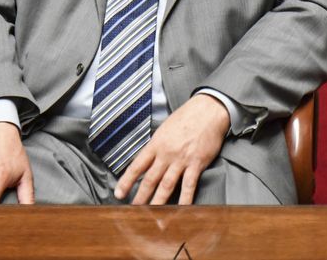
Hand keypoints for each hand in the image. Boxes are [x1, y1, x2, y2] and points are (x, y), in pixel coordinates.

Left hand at [115, 94, 229, 204]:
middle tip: (133, 209)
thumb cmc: (187, 117)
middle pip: (150, 179)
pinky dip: (185, 199)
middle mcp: (166, 153)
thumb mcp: (165, 128)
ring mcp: (181, 160)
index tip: (119, 193)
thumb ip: (157, 145)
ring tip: (152, 215)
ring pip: (166, 185)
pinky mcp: (196, 163)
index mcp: (156, 143)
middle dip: (140, 196)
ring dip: (158, 201)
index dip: (126, 181)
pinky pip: (189, 185)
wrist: (208, 110)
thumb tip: (148, 159)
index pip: (137, 166)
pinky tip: (181, 209)